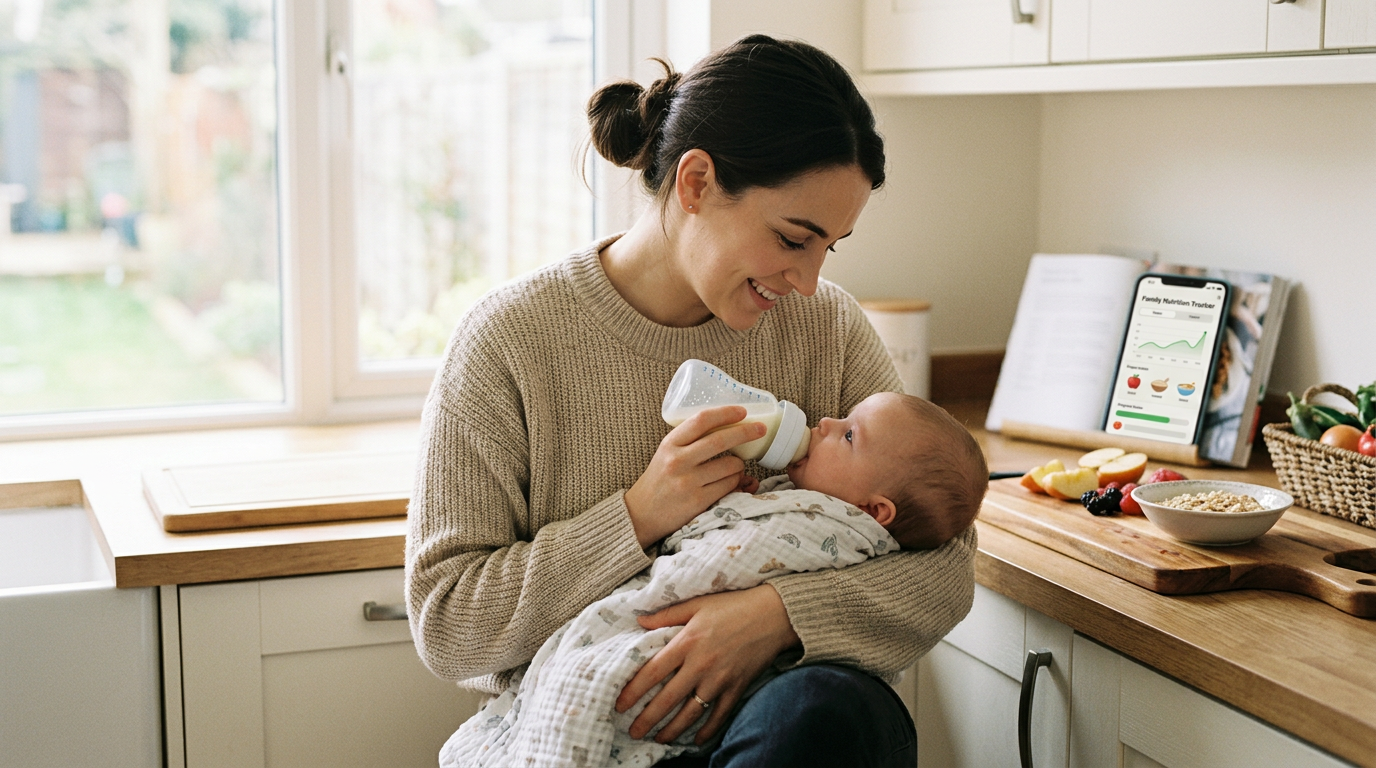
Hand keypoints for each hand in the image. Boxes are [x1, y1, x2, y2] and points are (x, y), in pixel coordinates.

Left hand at [615, 585, 799, 744]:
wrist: (775, 614)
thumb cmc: (734, 605)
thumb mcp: (697, 603)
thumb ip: (667, 614)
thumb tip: (639, 620)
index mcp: (687, 641)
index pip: (652, 671)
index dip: (633, 690)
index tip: (619, 704)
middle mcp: (701, 664)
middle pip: (667, 699)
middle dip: (648, 719)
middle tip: (634, 731)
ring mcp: (720, 679)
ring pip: (691, 713)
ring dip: (673, 730)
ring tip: (659, 738)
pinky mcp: (737, 687)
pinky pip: (719, 715)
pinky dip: (707, 730)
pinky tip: (696, 740)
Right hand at [626, 406, 765, 547]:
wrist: (641, 515)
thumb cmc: (659, 480)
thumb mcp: (667, 453)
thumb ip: (691, 441)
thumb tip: (731, 431)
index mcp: (670, 444)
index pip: (701, 420)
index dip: (725, 413)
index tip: (742, 411)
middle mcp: (678, 461)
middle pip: (720, 440)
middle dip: (746, 432)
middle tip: (761, 429)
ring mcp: (688, 482)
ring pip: (730, 465)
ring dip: (740, 464)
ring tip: (736, 465)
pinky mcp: (697, 501)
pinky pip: (728, 485)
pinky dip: (735, 481)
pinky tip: (731, 481)